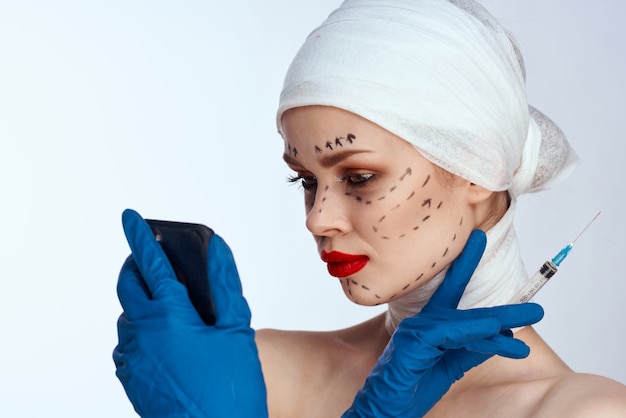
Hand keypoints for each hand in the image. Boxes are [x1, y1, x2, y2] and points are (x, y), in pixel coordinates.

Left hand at [113, 209, 267, 417]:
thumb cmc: (230, 388)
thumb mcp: (236, 330)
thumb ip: (226, 284)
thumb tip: (218, 249)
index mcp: (168, 315)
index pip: (150, 262)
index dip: (140, 235)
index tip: (130, 217)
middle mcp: (142, 333)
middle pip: (127, 285)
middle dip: (135, 267)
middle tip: (150, 262)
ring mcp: (132, 357)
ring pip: (127, 316)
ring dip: (141, 303)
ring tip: (170, 309)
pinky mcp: (130, 378)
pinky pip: (127, 345)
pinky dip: (140, 333)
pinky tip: (164, 343)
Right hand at [343, 230, 543, 416]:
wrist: (384, 409)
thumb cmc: (410, 388)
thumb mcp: (450, 367)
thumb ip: (472, 350)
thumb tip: (502, 335)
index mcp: (429, 325)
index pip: (452, 290)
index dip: (465, 264)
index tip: (479, 239)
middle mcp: (422, 322)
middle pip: (464, 304)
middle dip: (500, 304)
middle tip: (536, 305)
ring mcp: (416, 330)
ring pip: (464, 321)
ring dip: (499, 320)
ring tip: (529, 319)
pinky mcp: (414, 342)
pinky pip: (450, 333)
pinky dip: (474, 332)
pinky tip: (497, 332)